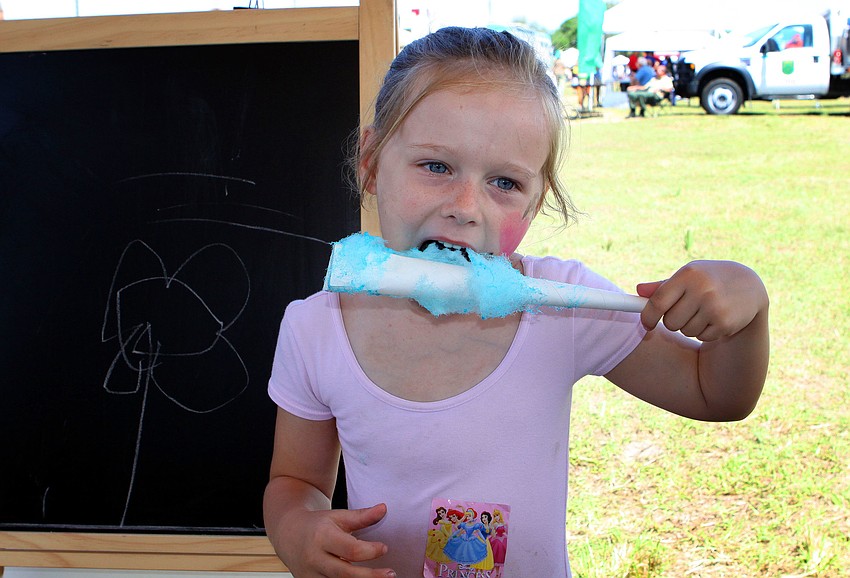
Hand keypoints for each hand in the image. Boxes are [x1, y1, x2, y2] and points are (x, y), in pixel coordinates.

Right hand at [278, 503, 394, 577]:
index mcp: (322, 537)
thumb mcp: (338, 516)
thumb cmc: (318, 524)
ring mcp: (310, 574)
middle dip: (371, 576)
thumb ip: (362, 516)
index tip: (384, 548)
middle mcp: (314, 558)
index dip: (371, 551)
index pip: (351, 549)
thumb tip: (384, 508)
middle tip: (391, 573)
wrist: (288, 533)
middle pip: (346, 573)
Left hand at [636, 260, 767, 341]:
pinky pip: (701, 336)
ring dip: (690, 326)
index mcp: (688, 275)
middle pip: (670, 321)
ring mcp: (714, 307)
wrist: (750, 286)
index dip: (648, 316)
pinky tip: (715, 318)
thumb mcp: (689, 276)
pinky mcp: (725, 323)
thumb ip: (663, 286)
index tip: (646, 324)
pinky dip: (704, 332)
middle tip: (685, 311)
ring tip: (703, 311)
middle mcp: (701, 289)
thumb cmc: (709, 279)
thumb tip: (639, 290)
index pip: (658, 302)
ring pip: (685, 331)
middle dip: (673, 320)